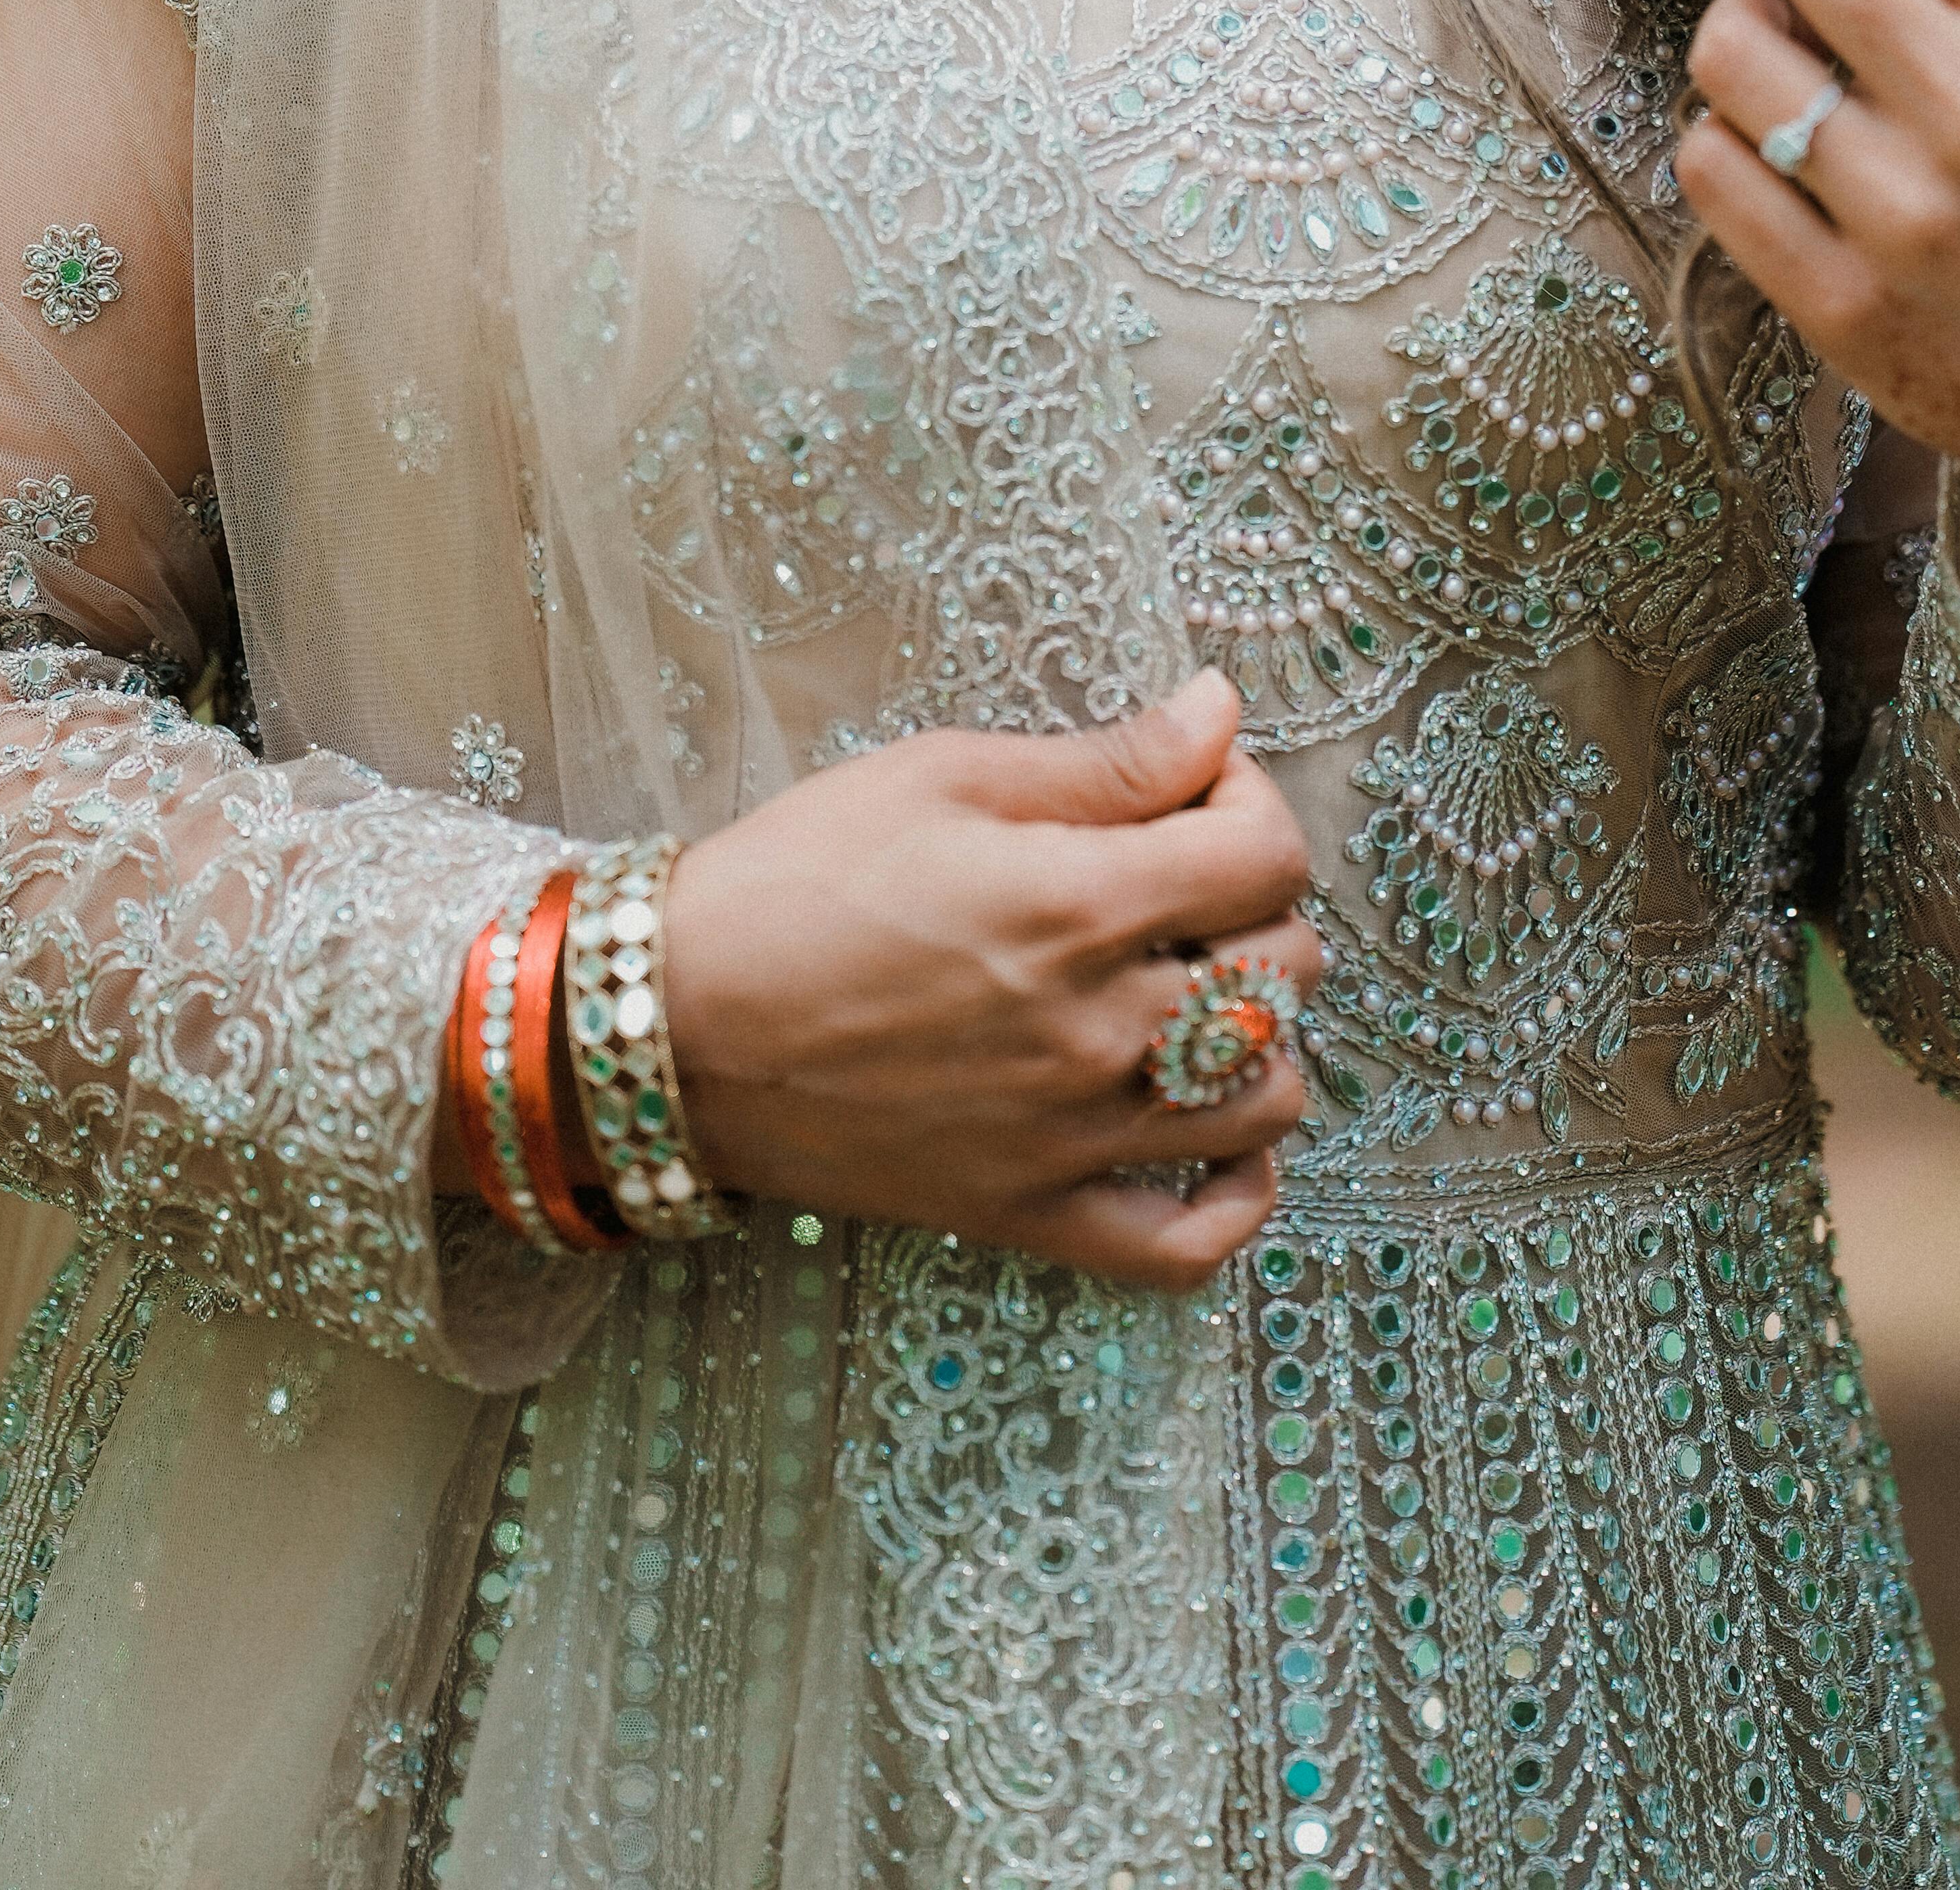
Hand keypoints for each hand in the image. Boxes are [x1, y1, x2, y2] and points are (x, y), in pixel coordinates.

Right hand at [650, 671, 1318, 1289]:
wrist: (676, 1023)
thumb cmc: (798, 878)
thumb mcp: (944, 775)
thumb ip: (1104, 759)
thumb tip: (1220, 710)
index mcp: (1075, 905)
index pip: (1267, 857)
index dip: (1251, 799)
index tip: (1195, 785)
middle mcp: (1093, 1031)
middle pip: (1283, 974)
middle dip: (1257, 905)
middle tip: (1184, 877)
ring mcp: (1068, 1137)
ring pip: (1264, 1103)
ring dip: (1258, 1037)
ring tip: (1193, 989)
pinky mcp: (1026, 1215)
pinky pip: (1187, 1248)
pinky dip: (1237, 1197)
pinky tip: (1223, 1138)